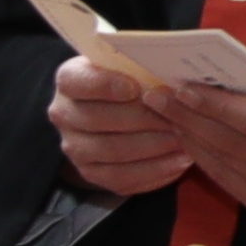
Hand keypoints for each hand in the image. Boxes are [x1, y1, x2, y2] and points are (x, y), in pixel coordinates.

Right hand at [41, 53, 188, 201]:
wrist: (122, 112)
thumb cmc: (133, 83)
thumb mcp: (131, 67)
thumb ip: (140, 68)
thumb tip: (165, 81)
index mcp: (69, 81)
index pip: (75, 81)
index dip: (104, 85)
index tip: (135, 88)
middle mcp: (64, 114)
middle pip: (95, 119)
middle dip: (140, 119)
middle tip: (175, 117)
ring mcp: (74, 146)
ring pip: (109, 150)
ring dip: (151, 146)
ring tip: (182, 139)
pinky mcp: (90, 172)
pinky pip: (120, 177)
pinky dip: (154, 170)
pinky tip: (180, 160)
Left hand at [141, 62, 245, 245]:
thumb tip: (243, 77)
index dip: (218, 105)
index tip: (184, 87)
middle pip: (236, 144)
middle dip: (191, 118)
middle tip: (157, 95)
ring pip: (227, 164)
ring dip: (190, 137)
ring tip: (164, 112)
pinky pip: (230, 182)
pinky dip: (204, 159)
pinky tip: (188, 137)